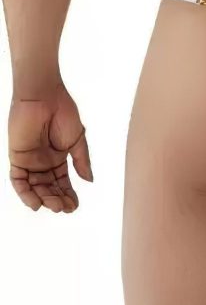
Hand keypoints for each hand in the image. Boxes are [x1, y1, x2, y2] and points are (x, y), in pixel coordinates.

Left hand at [8, 83, 91, 212]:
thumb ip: (81, 161)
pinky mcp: (17, 157)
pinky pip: (18, 180)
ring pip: (34, 188)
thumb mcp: (77, 140)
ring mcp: (29, 161)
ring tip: (55, 206)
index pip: (62, 183)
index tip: (75, 205)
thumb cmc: (63, 112)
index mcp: (58, 158)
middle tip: (66, 208)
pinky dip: (25, 193)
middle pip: (49, 188)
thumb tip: (89, 181)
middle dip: (58, 199)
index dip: (69, 195)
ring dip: (44, 199)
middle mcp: (43, 162)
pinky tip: (36, 203)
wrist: (45, 96)